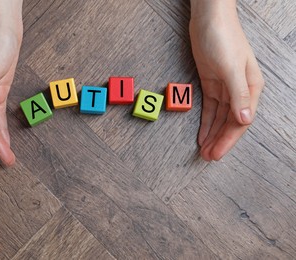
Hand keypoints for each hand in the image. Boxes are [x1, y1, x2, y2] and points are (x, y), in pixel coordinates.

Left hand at [189, 0, 263, 160]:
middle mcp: (240, 91)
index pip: (240, 121)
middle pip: (230, 122)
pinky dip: (206, 122)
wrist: (208, 19)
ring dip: (212, 134)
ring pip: (220, 118)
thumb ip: (239, 94)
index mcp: (251, 88)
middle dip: (219, 141)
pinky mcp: (212, 84)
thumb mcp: (231, 67)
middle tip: (207, 157)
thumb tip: (245, 119)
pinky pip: (210, 108)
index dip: (228, 139)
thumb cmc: (223, 38)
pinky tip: (202, 134)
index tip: (216, 154)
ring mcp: (225, 88)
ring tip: (204, 151)